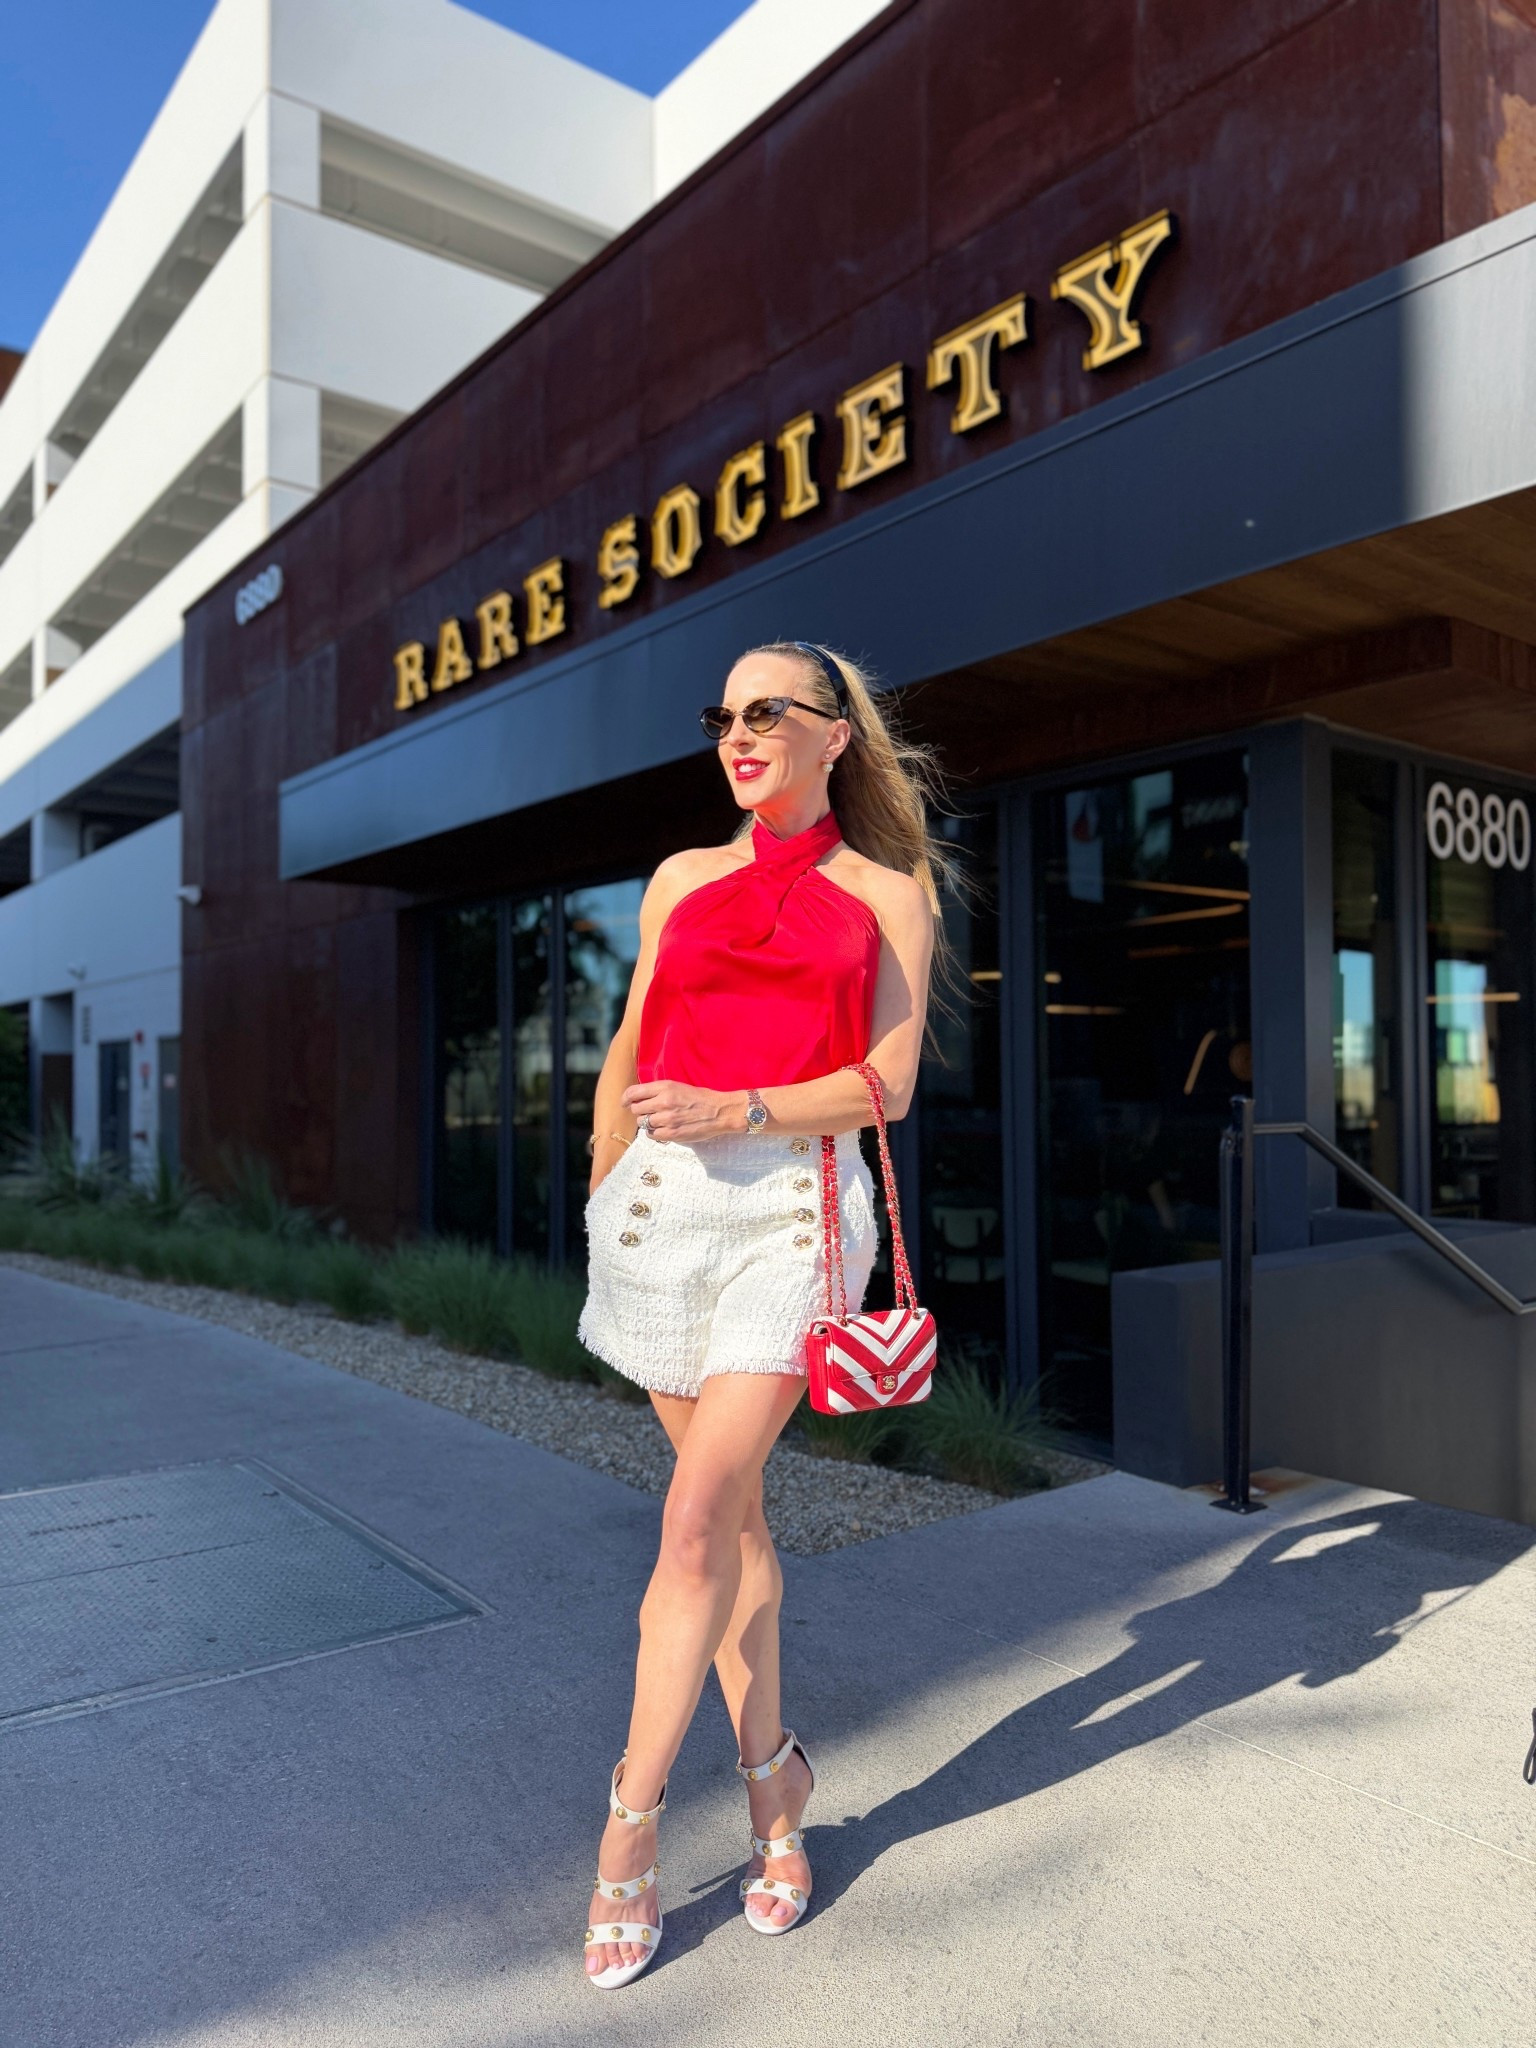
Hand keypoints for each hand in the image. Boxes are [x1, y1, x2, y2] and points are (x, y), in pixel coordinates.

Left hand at [620, 1079, 739, 1142]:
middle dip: (640, 1111)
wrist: (719, 1112)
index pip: (633, 1092)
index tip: (625, 1102)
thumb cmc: (700, 1098)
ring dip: (648, 1122)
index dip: (626, 1098)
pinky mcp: (671, 1134)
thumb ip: (659, 1091)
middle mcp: (663, 1102)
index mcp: (665, 1087)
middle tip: (649, 1112)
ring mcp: (666, 1119)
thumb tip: (639, 1098)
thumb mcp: (678, 1086)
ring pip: (642, 1123)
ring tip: (659, 1121)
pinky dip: (654, 1133)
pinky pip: (651, 1135)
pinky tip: (664, 1129)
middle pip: (636, 1109)